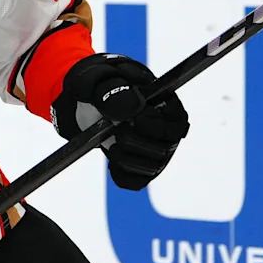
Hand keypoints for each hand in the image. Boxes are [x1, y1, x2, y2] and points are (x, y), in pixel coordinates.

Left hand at [51, 53, 189, 189]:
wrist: (88, 102)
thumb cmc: (101, 86)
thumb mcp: (101, 81)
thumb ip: (114, 90)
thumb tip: (133, 109)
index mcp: (169, 107)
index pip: (174, 126)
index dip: (152, 125)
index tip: (132, 118)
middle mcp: (168, 133)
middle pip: (164, 151)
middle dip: (135, 142)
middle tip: (116, 130)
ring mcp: (156, 153)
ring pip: (150, 169)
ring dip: (125, 158)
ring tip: (110, 142)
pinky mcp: (141, 169)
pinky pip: (135, 182)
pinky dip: (121, 174)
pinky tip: (111, 158)